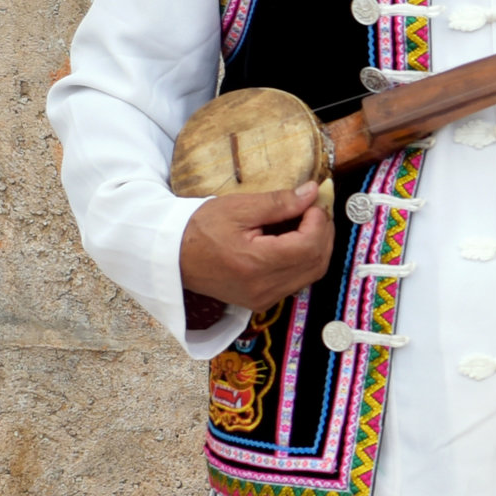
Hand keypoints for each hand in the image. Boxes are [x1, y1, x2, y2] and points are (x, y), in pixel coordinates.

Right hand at [181, 181, 332, 313]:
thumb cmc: (199, 228)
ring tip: (308, 224)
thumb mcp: (237, 208)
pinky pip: (297, 282)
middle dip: (324, 234)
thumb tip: (312, 193)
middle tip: (316, 210)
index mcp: (255, 264)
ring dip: (317, 248)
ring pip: (311, 275)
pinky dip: (305, 261)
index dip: (319, 222)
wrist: (171, 256)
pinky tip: (296, 242)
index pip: (308, 246)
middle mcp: (263, 288)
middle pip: (316, 263)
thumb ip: (279, 203)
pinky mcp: (261, 302)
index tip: (314, 203)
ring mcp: (263, 299)